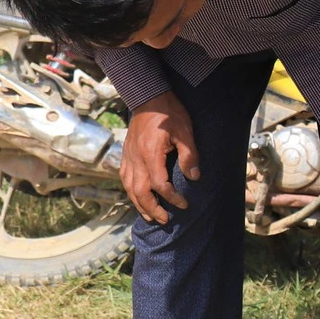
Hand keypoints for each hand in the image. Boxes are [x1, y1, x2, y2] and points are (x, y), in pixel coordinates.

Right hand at [120, 90, 199, 224]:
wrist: (148, 98)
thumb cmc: (170, 114)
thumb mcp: (185, 132)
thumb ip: (189, 155)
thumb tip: (194, 177)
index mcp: (150, 154)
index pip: (159, 184)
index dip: (171, 197)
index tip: (184, 204)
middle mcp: (136, 158)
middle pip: (140, 191)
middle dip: (152, 209)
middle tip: (165, 220)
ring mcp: (129, 157)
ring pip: (129, 187)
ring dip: (139, 204)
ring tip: (151, 216)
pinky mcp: (127, 154)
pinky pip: (125, 178)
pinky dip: (131, 192)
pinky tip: (138, 198)